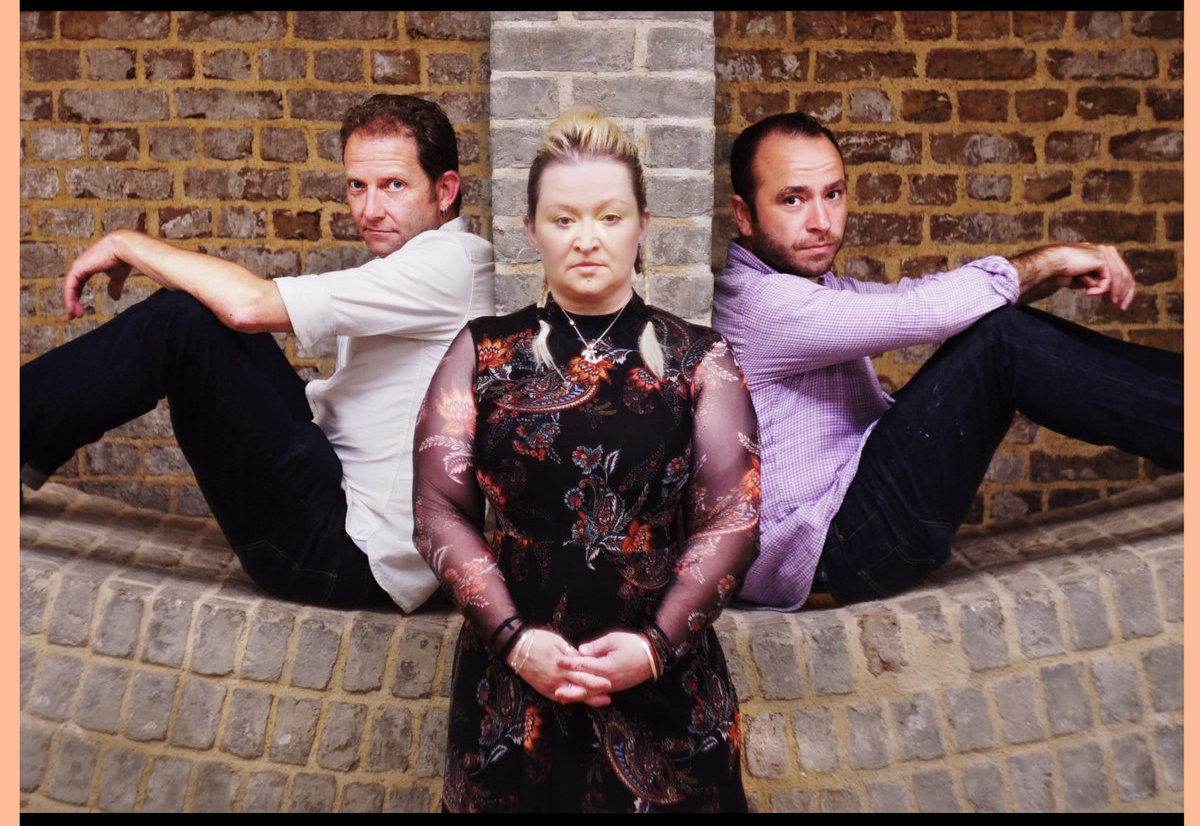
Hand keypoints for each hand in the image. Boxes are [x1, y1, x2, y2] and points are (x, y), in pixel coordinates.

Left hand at [63, 232, 134, 318]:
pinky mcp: (77, 269)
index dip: (78, 296)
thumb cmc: (123, 258)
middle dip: (73, 302)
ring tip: (73, 315)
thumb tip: (114, 297)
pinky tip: (72, 307)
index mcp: (89, 266)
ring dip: (70, 303)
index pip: (79, 283)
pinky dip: (69, 298)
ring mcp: (78, 266)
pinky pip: (69, 287)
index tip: (80, 309)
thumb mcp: (117, 276)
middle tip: (74, 315)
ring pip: (69, 288)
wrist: (124, 248)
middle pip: (72, 287)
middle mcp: (81, 265)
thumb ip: (114, 286)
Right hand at [507, 628, 612, 704]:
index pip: (583, 674)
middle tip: (610, 695)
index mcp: (562, 665)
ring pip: (572, 696)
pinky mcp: (544, 690)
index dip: (597, 679)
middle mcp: (557, 679)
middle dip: (596, 692)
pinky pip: (561, 698)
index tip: (610, 681)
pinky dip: (572, 699)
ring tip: (601, 701)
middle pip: (580, 688)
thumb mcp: (558, 642)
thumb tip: (584, 660)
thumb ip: (572, 654)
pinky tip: (581, 701)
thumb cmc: (537, 641)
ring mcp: (550, 687)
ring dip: (587, 699)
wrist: (515, 648)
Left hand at [555, 631, 656, 707]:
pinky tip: (580, 696)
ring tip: (563, 698)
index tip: (558, 660)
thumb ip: (595, 646)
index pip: (584, 665)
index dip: (570, 663)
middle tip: (555, 691)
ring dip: (577, 696)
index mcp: (606, 666)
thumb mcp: (613, 639)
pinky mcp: (616, 688)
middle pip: (585, 686)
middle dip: (570, 688)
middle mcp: (608, 680)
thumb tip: (580, 650)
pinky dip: (588, 696)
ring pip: (591, 693)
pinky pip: (599, 694)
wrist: (652, 656)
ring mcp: (612, 686)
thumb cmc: (633, 644)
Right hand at [1011, 243, 1135, 309]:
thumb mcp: (1085, 279)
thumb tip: (1107, 292)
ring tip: (1109, 303)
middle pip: (1125, 274)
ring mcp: (1104, 253)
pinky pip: (1107, 278)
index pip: (1122, 272)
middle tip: (1121, 307)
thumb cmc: (1062, 272)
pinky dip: (1100, 289)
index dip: (1124, 290)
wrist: (1051, 265)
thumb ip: (1097, 282)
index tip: (1120, 304)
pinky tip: (1088, 293)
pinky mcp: (1100, 258)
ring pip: (1119, 277)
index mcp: (1104, 253)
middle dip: (1125, 293)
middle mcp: (1106, 251)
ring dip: (1115, 293)